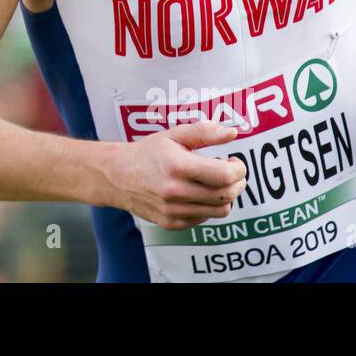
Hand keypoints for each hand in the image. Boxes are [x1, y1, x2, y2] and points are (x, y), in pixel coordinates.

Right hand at [110, 121, 247, 230]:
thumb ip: (204, 132)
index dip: (239, 169)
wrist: (116, 176)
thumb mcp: (173, 136)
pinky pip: (204, 218)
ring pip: (220, 210)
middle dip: (237, 182)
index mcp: (178, 166)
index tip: (235, 161)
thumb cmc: (147, 153)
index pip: (225, 175)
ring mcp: (173, 210)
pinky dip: (208, 206)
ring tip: (216, 183)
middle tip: (232, 172)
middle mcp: (176, 191)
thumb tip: (232, 133)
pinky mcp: (172, 223)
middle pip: (226, 194)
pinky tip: (197, 193)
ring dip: (226, 196)